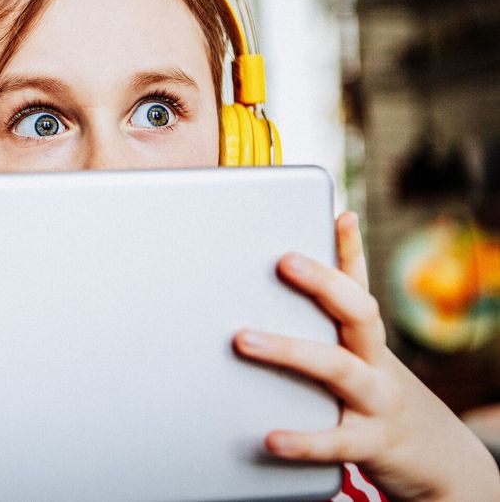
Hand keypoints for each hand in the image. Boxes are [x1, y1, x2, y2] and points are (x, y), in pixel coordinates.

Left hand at [233, 212, 499, 501]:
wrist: (436, 464)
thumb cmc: (375, 400)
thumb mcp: (360, 361)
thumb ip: (326, 326)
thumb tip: (286, 283)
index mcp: (366, 341)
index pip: (360, 286)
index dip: (350, 250)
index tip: (337, 216)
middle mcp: (377, 363)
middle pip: (359, 313)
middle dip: (324, 283)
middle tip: (283, 261)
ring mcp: (377, 403)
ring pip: (339, 369)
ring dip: (290, 350)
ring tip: (243, 339)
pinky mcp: (371, 445)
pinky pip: (336, 441)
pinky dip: (304, 439)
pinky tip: (271, 437)